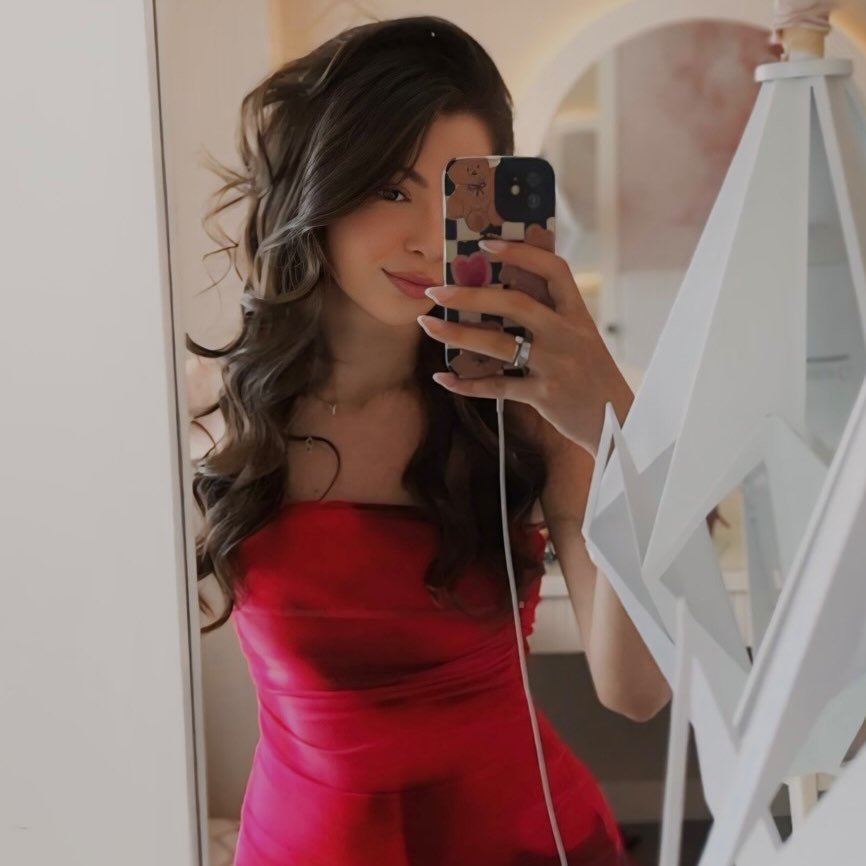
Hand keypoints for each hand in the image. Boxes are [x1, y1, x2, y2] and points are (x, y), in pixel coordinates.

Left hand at [417, 224, 633, 457]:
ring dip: (457, 335)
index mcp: (578, 315)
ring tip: (429, 326)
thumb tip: (503, 295)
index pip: (554, 270)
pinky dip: (467, 383)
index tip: (486, 244)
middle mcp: (567, 336)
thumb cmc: (591, 376)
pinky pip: (496, 387)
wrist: (615, 422)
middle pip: (515, 304)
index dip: (521, 252)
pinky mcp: (543, 395)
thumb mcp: (581, 339)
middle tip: (437, 291)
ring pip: (498, 345)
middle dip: (470, 295)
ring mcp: (555, 366)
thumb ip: (551, 317)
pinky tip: (444, 377)